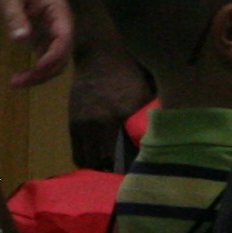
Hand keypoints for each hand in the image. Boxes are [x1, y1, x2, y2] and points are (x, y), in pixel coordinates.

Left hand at [0, 0, 74, 87]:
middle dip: (44, 72)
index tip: (38, 68)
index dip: (54, 56)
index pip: (64, 38)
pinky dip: (36, 70)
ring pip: (55, 61)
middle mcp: (60, 24)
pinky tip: (20, 77)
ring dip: (40, 75)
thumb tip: (22, 39)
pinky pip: (45, 58)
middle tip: (18, 82)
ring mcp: (52, 33)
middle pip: (62, 55)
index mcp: (58, 11)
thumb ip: (16, 16)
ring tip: (16, 83)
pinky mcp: (43, 38)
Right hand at [65, 48, 150, 173]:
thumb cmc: (127, 75)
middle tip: (124, 176)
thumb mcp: (144, 95)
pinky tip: (97, 160)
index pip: (126, 154)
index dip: (131, 168)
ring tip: (110, 170)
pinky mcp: (72, 123)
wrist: (99, 56)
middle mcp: (99, 122)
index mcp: (120, 115)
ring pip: (88, 160)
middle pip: (104, 162)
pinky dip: (87, 159)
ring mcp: (83, 124)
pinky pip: (77, 152)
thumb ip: (149, 119)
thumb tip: (159, 144)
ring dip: (98, 168)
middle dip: (113, 172)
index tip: (138, 174)